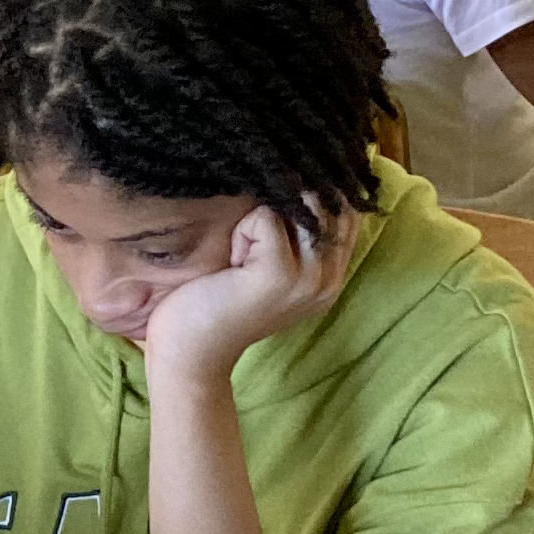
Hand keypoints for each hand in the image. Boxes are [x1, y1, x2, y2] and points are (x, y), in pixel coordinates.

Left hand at [141, 203, 353, 376]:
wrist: (188, 355)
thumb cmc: (215, 306)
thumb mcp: (266, 268)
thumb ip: (295, 236)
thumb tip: (303, 178)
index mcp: (331, 277)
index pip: (345, 210)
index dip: (315, 192)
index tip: (277, 207)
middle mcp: (328, 279)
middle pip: (328, 201)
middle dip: (286, 203)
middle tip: (249, 246)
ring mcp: (308, 278)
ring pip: (299, 204)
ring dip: (261, 219)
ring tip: (240, 257)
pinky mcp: (280, 273)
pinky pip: (266, 218)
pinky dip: (242, 232)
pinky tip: (230, 266)